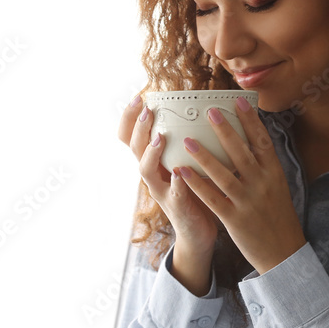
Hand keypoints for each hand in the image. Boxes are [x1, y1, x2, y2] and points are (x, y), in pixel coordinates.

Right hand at [117, 94, 220, 258]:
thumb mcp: (183, 161)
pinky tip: (180, 172)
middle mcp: (151, 173)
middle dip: (138, 127)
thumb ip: (185, 140)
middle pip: (134, 147)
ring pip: (145, 170)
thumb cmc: (194, 190)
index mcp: (152, 160)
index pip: (130, 135)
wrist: (196, 231)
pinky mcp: (176, 206)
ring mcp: (161, 190)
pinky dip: (175, 183)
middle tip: (148, 109)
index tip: (138, 96)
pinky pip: (173, 194)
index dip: (129, 117)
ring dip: (151, 152)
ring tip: (159, 138)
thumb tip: (199, 106)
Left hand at [176, 98, 306, 275]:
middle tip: (209, 110)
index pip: (262, 141)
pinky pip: (212, 198)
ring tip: (187, 139)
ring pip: (224, 174)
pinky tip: (181, 171)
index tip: (238, 101)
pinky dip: (196, 183)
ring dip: (204, 155)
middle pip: (242, 152)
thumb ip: (264, 166)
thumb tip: (252, 140)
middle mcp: (262, 184)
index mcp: (274, 174)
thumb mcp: (278, 187)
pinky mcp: (234, 219)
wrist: (285, 252)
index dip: (250, 120)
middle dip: (225, 130)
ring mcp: (248, 201)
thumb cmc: (278, 217)